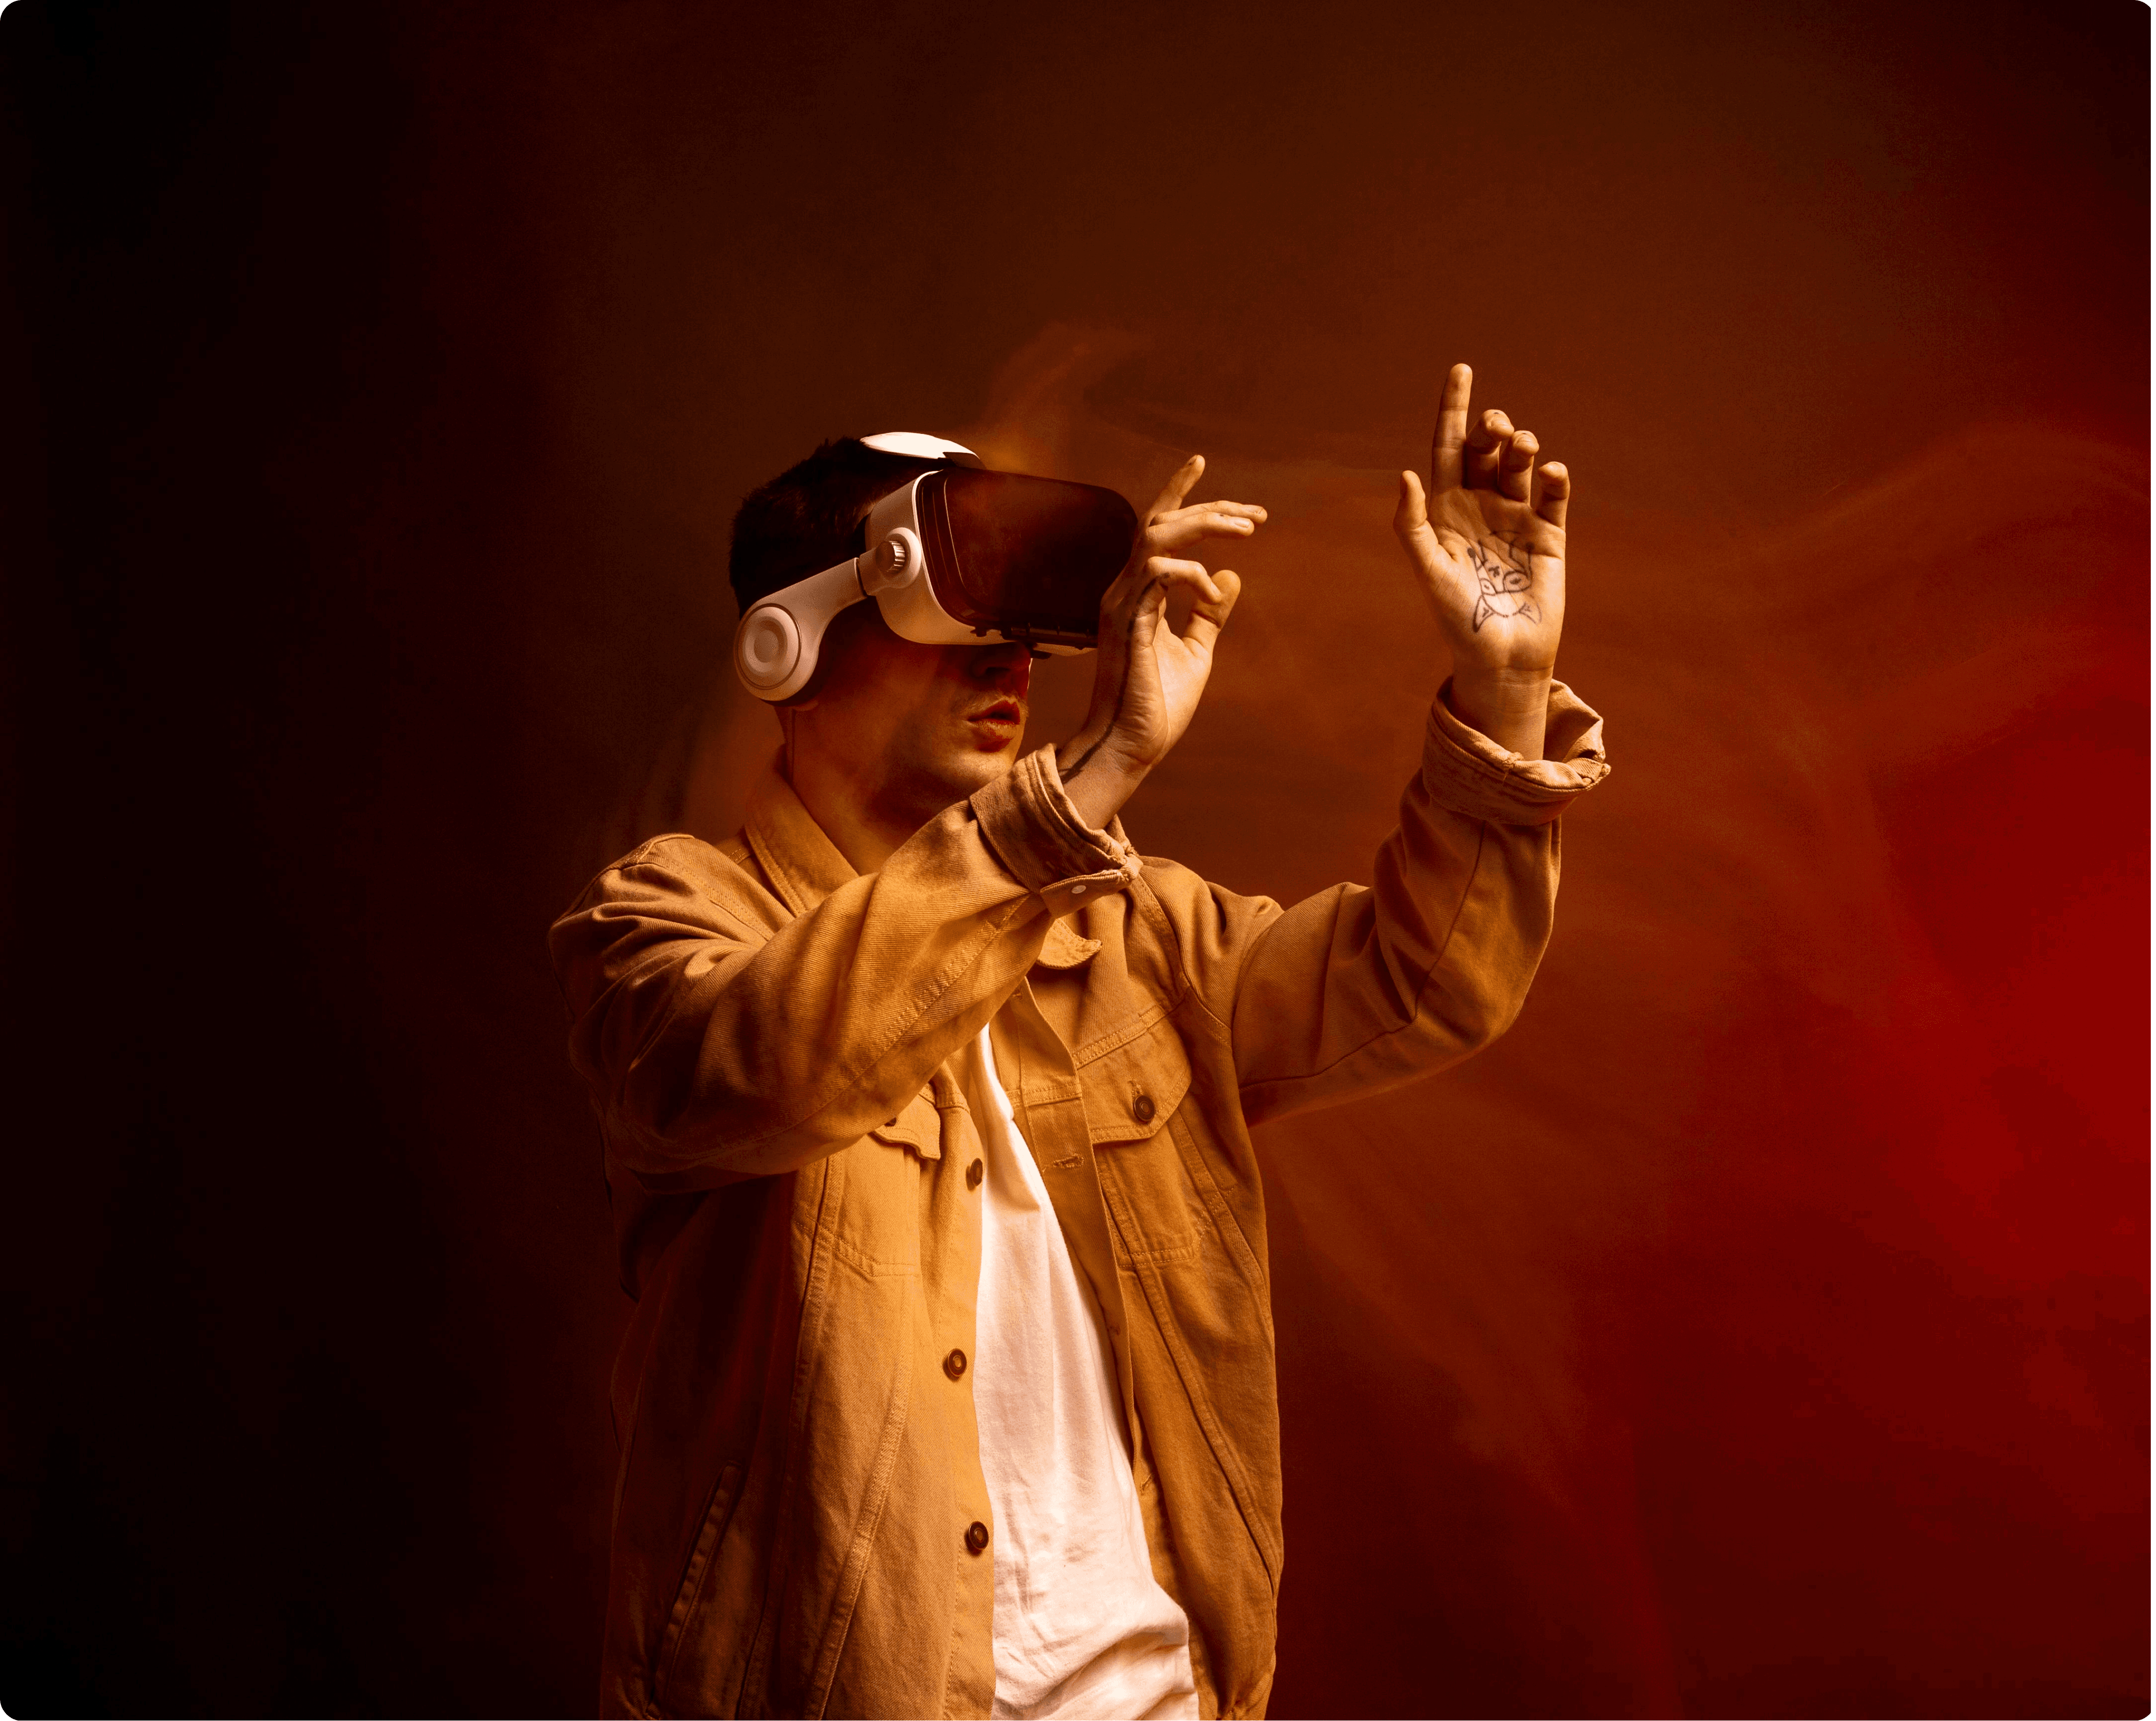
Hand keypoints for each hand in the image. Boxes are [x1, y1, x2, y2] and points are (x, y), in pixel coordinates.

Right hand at [1058, 455, 1263, 827]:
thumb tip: (1230, 576)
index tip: (1203, 463)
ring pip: (1157, 537)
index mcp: (1138, 593)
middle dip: (1208, 509)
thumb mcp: (1195, 651)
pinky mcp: (1128, 624)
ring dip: (1203, 525)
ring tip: (1246, 529)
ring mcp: (1121, 604)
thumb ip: (1208, 613)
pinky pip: (1156, 575)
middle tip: (1255, 515)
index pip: (1156, 530)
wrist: (1130, 747)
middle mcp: (1124, 590)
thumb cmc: (1158, 705)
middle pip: (1160, 523)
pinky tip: (1210, 589)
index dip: (1181, 495)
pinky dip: (1189, 573)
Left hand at [1393, 363, 1568, 758]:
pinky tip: (1551, 473)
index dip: (1453, 408)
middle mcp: (1480, 505)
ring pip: (1520, 465)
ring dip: (1522, 447)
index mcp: (1445, 508)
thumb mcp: (1427, 569)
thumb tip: (1404, 475)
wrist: (1499, 655)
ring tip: (1523, 446)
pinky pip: (1553, 495)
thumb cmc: (1454, 617)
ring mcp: (1515, 517)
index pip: (1447, 446)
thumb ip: (1412, 525)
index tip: (1461, 369)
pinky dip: (1554, 478)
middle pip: (1486, 450)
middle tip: (1496, 427)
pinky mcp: (1548, 534)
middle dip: (1492, 429)